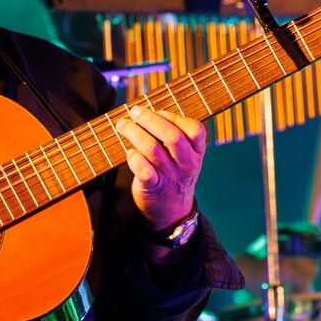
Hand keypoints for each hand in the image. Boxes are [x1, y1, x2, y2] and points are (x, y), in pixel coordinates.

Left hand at [114, 105, 206, 230]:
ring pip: (152, 149)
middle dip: (150, 119)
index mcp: (197, 152)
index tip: (158, 111)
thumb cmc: (174, 172)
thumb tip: (146, 110)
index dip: (174, 116)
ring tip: (122, 125)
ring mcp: (170, 176)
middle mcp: (186, 164)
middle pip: (172, 136)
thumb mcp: (185, 155)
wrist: (171, 210)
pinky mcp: (153, 187)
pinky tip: (129, 152)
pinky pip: (142, 169)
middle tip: (135, 111)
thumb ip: (174, 134)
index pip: (195, 129)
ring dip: (134, 132)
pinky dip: (133, 156)